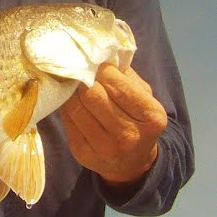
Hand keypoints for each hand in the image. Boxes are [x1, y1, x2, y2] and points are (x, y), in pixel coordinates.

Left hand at [59, 64, 167, 190]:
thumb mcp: (144, 98)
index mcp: (150, 118)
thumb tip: (100, 53)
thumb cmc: (138, 120)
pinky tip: (69, 98)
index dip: (101, 69)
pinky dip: (66, 104)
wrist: (131, 163)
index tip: (95, 62)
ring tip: (71, 80)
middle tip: (79, 68)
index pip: (118, 86)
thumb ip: (126, 75)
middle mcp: (128, 135)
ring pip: (75, 106)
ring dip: (70, 89)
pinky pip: (67, 119)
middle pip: (93, 95)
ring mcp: (103, 147)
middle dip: (84, 78)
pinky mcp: (82, 153)